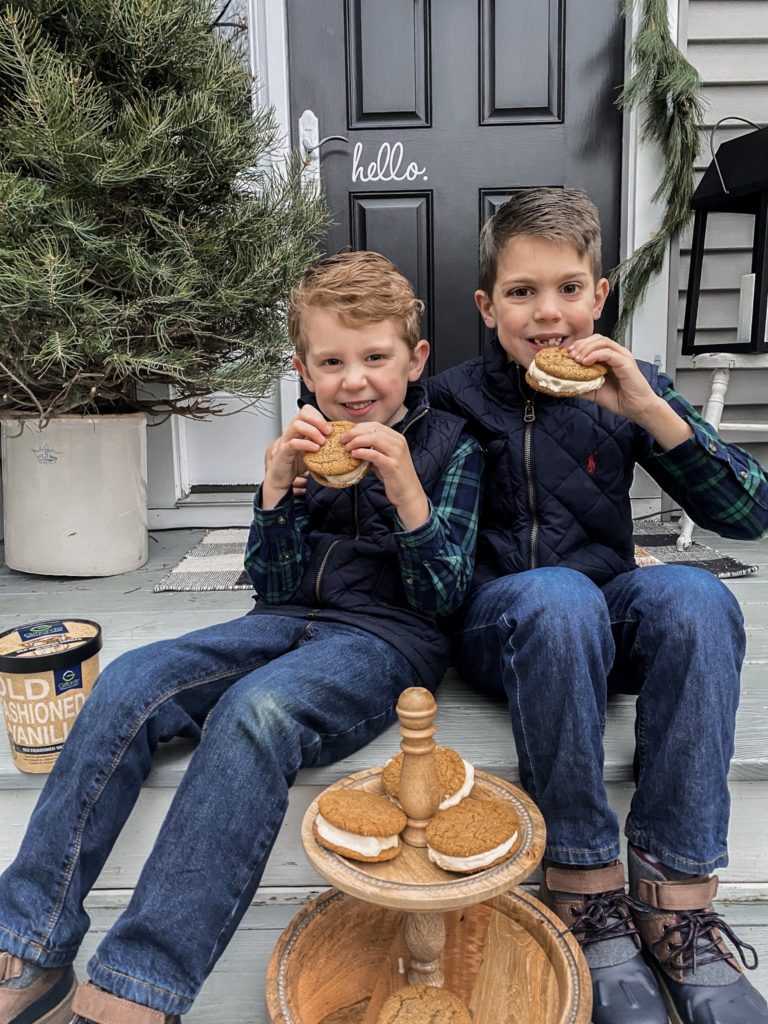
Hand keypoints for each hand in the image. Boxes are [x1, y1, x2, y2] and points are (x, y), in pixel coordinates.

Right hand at [262, 406, 330, 507]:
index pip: (307, 410)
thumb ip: (320, 440)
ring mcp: (286, 440)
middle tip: (328, 432)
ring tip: (322, 442)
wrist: (281, 476)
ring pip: (297, 425)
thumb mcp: (311, 448)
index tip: (328, 428)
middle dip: (318, 421)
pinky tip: (315, 449)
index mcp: (298, 428)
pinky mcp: (283, 451)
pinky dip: (306, 444)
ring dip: (313, 431)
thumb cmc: (295, 462)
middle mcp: (291, 431)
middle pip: (302, 413)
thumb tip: (337, 435)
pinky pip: (293, 443)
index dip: (319, 416)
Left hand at [341, 422, 428, 530]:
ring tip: (347, 447)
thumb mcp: (384, 458)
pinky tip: (354, 454)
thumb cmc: (394, 476)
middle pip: (373, 430)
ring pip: (374, 439)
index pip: (375, 426)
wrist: (408, 493)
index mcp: (397, 438)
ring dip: (357, 441)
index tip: (347, 434)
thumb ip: (373, 450)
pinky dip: (362, 452)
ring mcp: (397, 453)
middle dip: (354, 433)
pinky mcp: (393, 465)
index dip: (359, 427)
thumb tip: (353, 444)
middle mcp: (399, 443)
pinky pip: (375, 455)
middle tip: (342, 439)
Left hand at [567, 335, 691, 449]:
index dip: (579, 345)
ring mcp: (622, 357)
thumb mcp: (594, 391)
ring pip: (603, 342)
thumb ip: (581, 385)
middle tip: (570, 354)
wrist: (636, 409)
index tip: (566, 353)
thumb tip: (564, 384)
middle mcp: (617, 354)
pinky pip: (609, 353)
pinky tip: (586, 362)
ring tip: (576, 358)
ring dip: (586, 348)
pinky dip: (595, 355)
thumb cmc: (620, 399)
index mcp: (610, 358)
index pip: (593, 343)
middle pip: (597, 338)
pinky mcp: (626, 363)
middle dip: (581, 344)